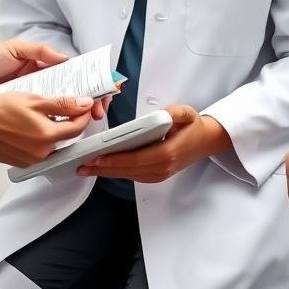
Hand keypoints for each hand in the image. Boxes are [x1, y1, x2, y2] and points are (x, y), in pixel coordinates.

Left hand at [0, 40, 107, 120]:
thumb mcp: (14, 49)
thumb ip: (40, 51)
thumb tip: (66, 59)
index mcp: (41, 68)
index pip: (71, 75)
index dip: (88, 82)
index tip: (101, 90)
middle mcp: (39, 86)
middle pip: (70, 96)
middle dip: (87, 103)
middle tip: (96, 110)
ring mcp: (30, 104)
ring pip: (58, 112)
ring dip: (74, 117)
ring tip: (86, 120)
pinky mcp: (19, 119)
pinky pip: (40, 124)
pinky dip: (52, 128)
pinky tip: (63, 131)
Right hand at [0, 92, 94, 166]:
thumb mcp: (34, 100)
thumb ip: (62, 103)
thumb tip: (84, 104)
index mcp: (47, 136)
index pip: (78, 127)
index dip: (83, 114)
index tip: (83, 105)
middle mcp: (42, 153)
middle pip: (66, 137)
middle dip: (68, 122)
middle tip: (61, 107)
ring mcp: (32, 160)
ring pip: (53, 144)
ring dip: (53, 131)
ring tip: (41, 116)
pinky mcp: (23, 163)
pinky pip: (40, 151)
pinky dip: (40, 140)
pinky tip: (30, 128)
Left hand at [76, 105, 231, 182]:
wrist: (206, 141)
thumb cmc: (193, 126)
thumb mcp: (186, 113)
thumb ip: (174, 113)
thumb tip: (160, 115)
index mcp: (168, 153)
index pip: (136, 158)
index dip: (115, 160)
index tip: (97, 158)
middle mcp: (162, 167)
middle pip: (128, 170)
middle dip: (103, 169)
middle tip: (82, 165)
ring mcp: (160, 174)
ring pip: (128, 175)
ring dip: (107, 172)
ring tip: (86, 168)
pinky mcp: (157, 175)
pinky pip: (133, 175)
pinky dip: (117, 172)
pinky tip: (103, 168)